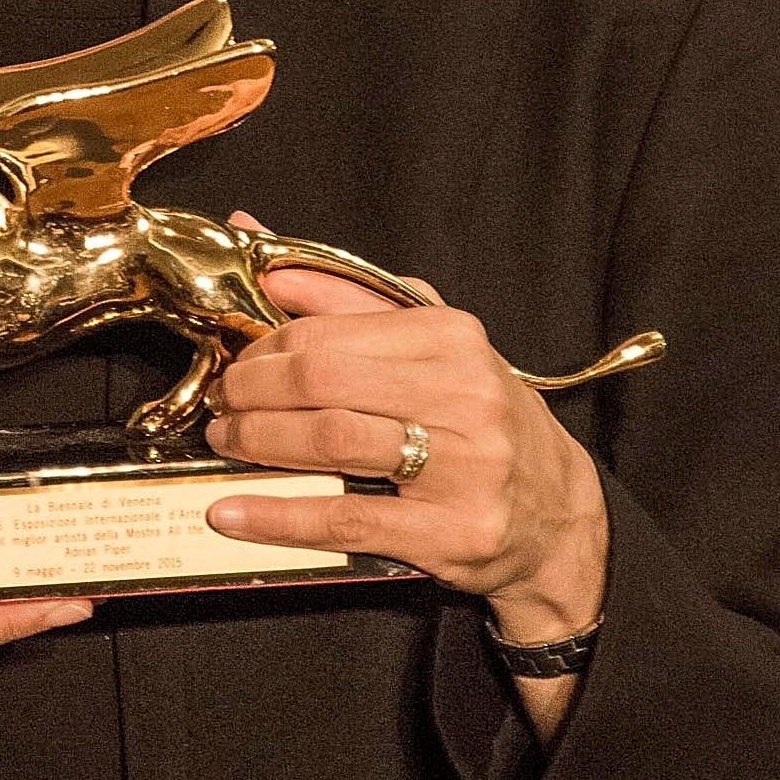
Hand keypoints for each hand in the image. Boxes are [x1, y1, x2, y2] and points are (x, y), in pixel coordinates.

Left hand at [203, 228, 607, 646]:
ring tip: (225, 443)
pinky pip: (348, 519)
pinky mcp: (455, 533)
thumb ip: (345, 296)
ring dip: (258, 441)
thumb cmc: (477, 417)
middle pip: (322, 381)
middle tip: (221, 404)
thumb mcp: (428, 344)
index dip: (263, 348)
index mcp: (452, 337)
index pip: (328, 332)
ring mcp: (464, 467)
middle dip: (252, 391)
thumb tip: (260, 245)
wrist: (559, 515)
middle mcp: (464, 395)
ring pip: (331, 440)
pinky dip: (280, 515)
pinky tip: (233, 512)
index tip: (232, 362)